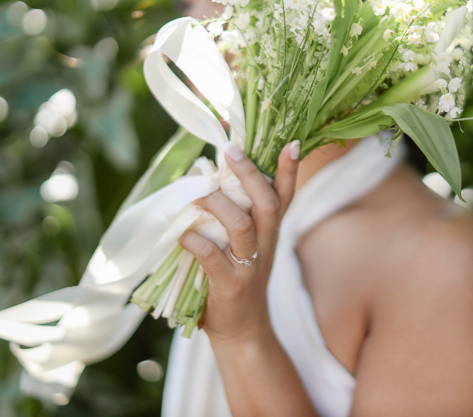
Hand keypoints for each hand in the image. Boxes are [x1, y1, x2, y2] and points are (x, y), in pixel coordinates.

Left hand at [178, 140, 299, 343]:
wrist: (243, 329)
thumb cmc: (239, 278)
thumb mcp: (249, 245)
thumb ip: (239, 214)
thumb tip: (210, 177)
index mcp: (271, 231)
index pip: (286, 195)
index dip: (289, 169)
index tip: (291, 142)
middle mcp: (266, 244)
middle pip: (267, 203)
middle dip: (250, 175)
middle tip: (230, 151)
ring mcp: (249, 266)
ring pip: (243, 227)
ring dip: (220, 206)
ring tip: (200, 194)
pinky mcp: (229, 285)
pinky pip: (212, 257)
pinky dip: (195, 241)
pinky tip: (181, 234)